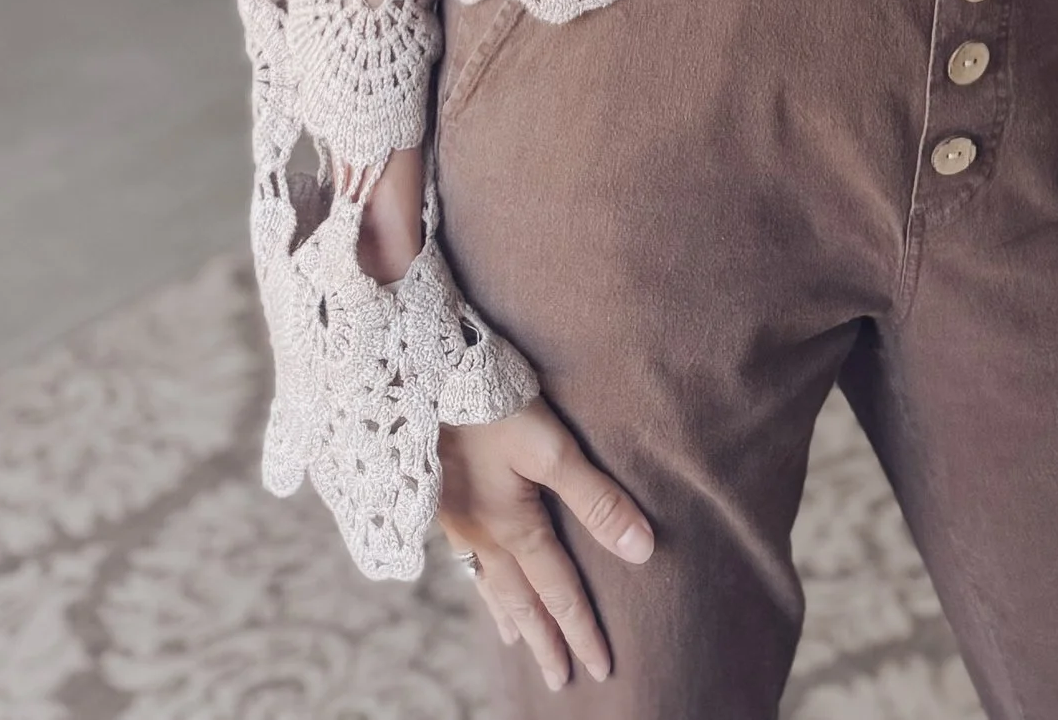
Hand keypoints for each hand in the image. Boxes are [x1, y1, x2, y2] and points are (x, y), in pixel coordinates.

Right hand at [438, 403, 653, 691]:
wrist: (415, 376)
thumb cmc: (490, 405)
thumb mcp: (550, 447)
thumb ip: (595, 498)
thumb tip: (642, 551)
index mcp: (512, 528)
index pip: (558, 591)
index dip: (582, 630)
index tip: (600, 669)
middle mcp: (481, 534)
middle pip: (521, 599)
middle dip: (544, 641)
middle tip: (559, 680)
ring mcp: (455, 518)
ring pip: (488, 582)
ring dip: (509, 615)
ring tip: (517, 642)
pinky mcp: (436, 497)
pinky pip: (465, 558)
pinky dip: (479, 581)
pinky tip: (477, 572)